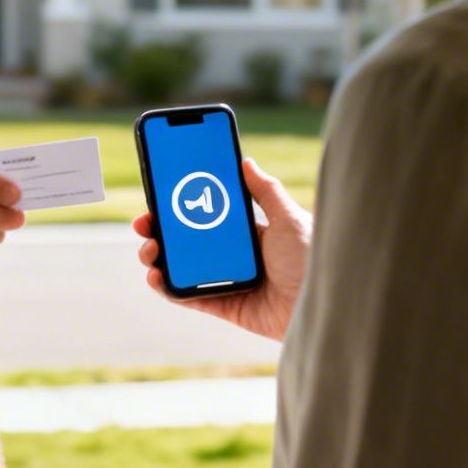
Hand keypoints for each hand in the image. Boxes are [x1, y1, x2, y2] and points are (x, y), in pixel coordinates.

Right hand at [134, 157, 309, 340]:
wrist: (323, 303)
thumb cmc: (312, 258)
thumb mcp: (290, 217)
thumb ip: (266, 191)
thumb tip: (246, 161)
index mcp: (250, 232)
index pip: (208, 213)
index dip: (183, 204)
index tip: (161, 192)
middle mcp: (235, 255)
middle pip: (188, 240)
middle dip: (161, 229)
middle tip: (143, 221)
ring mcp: (227, 280)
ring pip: (182, 266)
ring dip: (158, 256)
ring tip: (149, 248)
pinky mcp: (224, 305)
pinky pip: (188, 296)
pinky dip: (167, 286)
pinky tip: (155, 274)